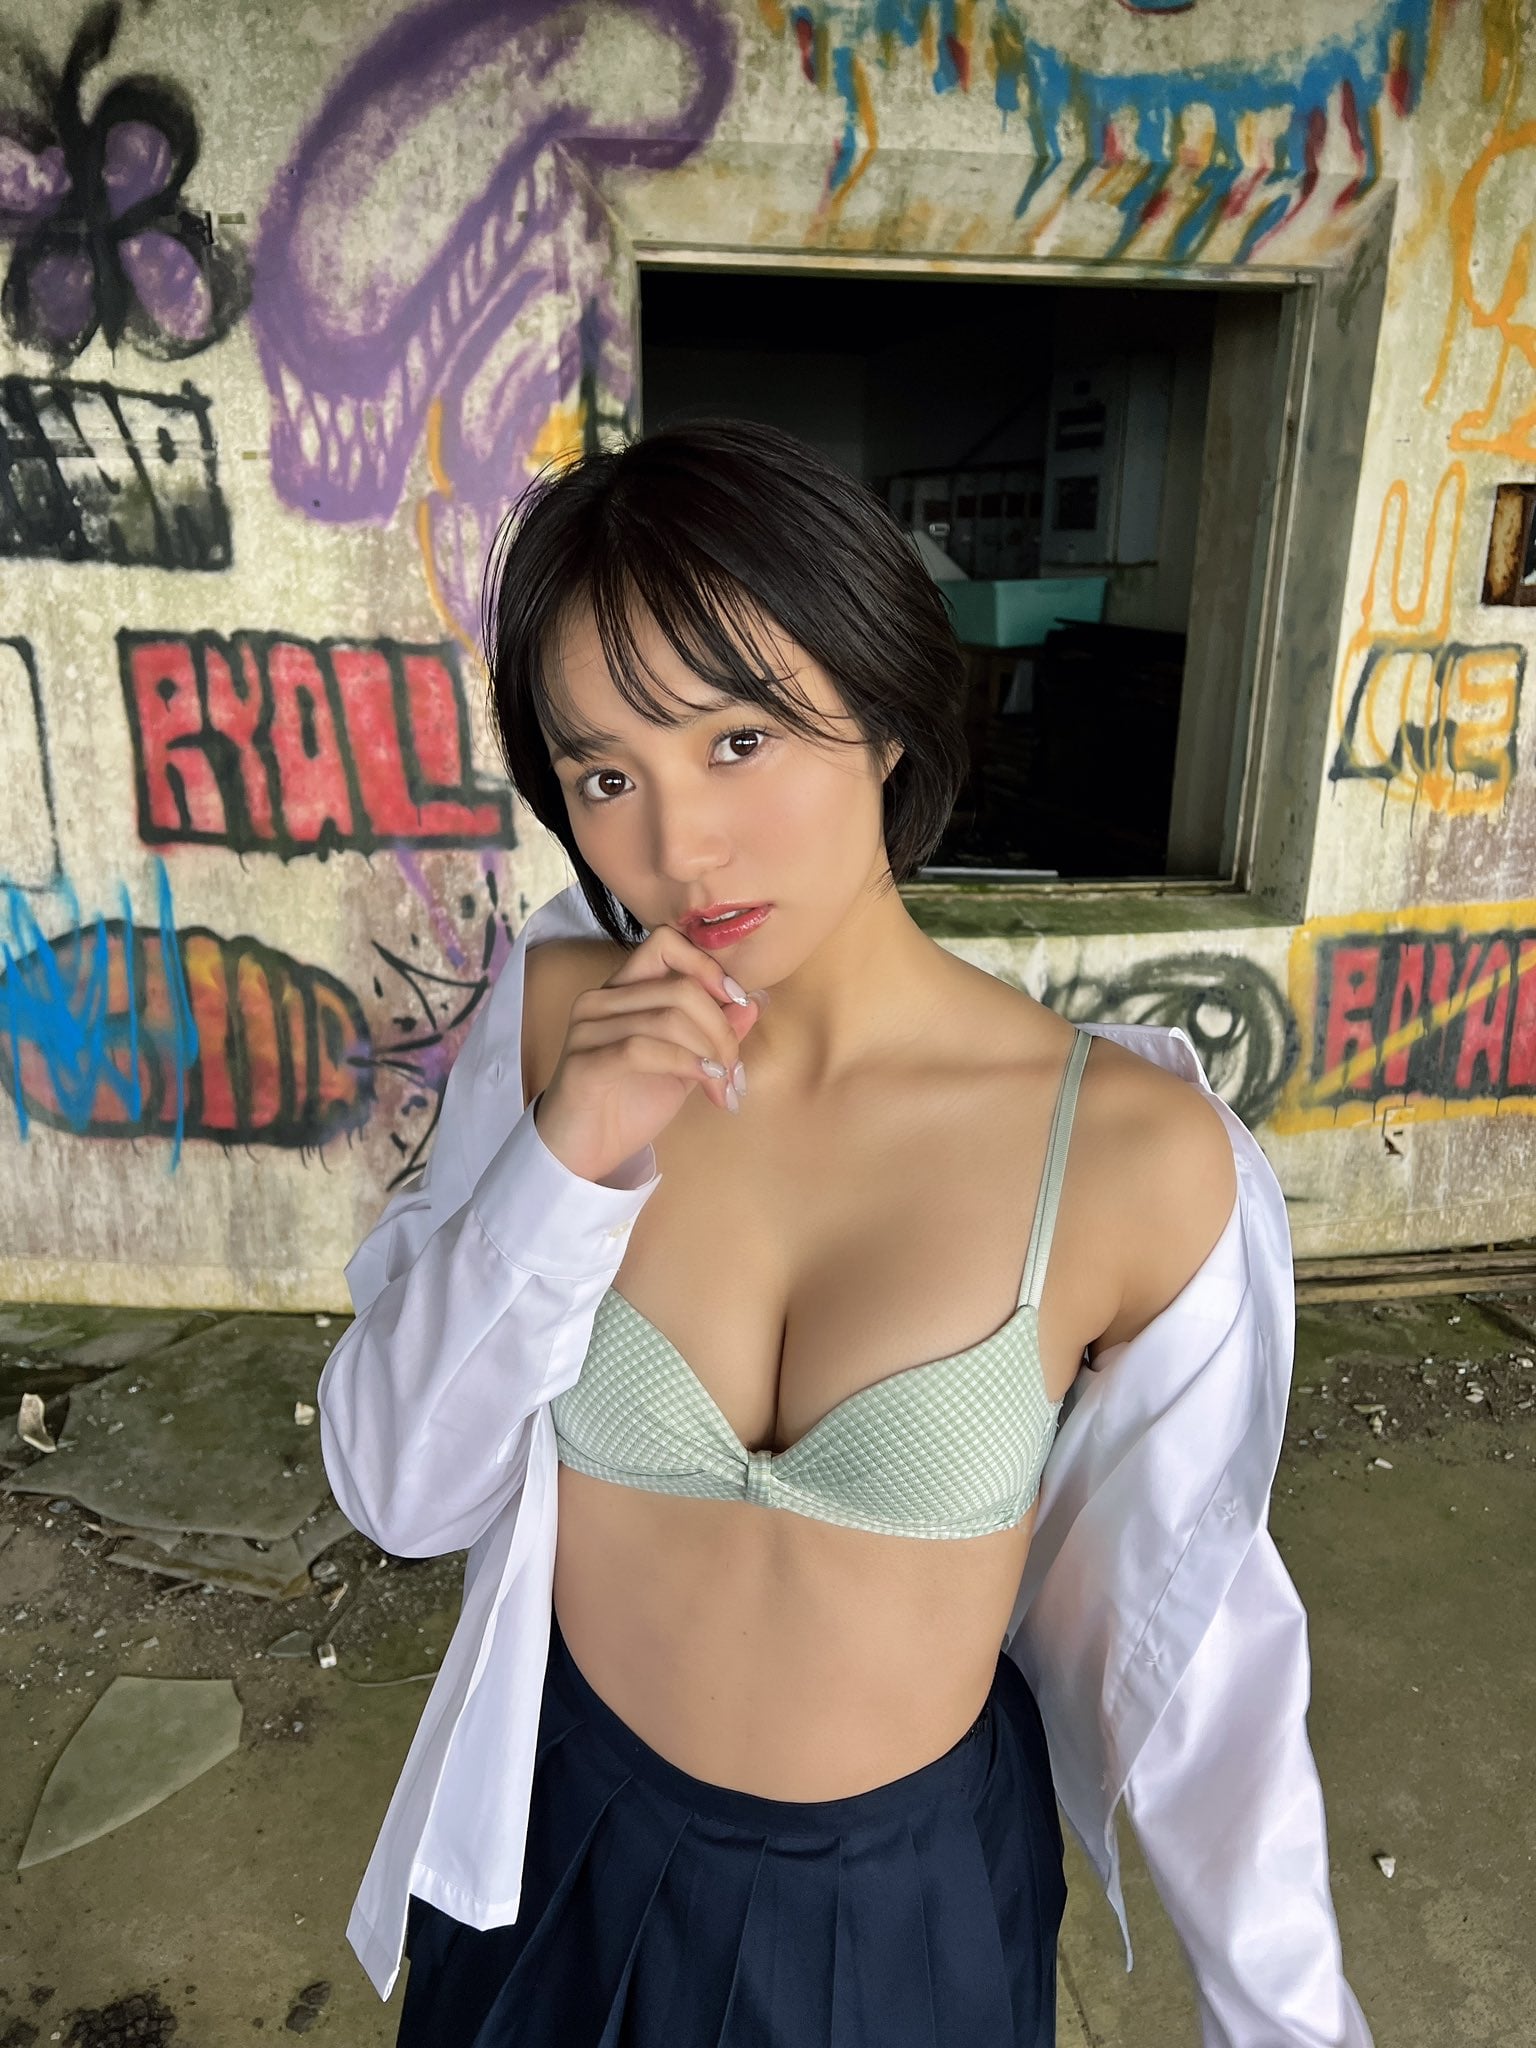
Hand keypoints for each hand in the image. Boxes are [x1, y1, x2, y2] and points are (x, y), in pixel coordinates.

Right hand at [533, 924, 765, 1183]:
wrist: (582, 1151)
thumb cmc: (629, 1103)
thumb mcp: (684, 1063)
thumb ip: (712, 1032)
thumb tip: (753, 1002)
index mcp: (623, 990)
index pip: (666, 943)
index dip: (707, 966)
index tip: (736, 1002)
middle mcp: (600, 1000)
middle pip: (680, 987)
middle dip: (722, 1029)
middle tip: (735, 1070)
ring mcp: (587, 1029)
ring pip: (668, 1018)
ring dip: (710, 1054)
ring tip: (725, 1087)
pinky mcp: (584, 1062)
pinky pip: (643, 1049)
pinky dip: (686, 1065)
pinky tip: (706, 1086)